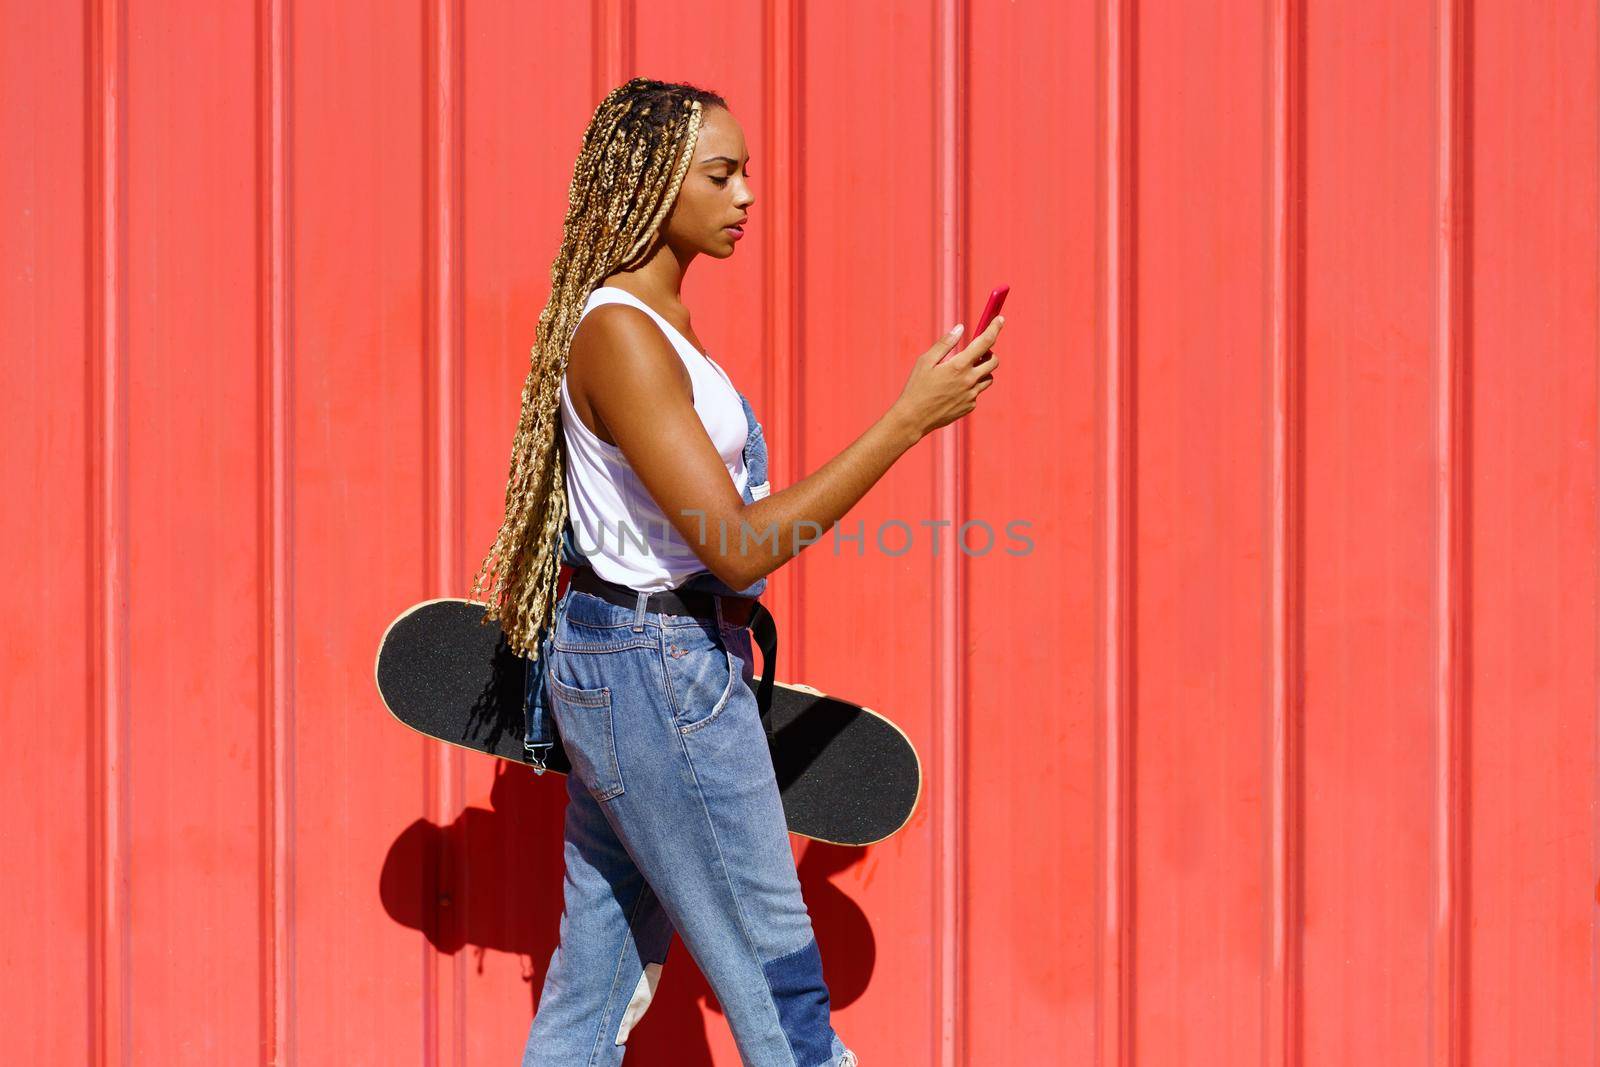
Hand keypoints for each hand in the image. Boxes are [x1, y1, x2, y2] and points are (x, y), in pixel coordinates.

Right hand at [890, 315, 1004, 438]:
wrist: (913, 418)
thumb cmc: (916, 387)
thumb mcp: (925, 361)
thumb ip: (945, 344)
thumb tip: (960, 328)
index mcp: (959, 366)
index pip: (985, 342)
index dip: (994, 328)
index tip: (1000, 319)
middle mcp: (969, 380)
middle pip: (994, 361)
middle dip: (990, 353)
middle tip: (978, 352)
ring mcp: (971, 395)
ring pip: (988, 378)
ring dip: (982, 371)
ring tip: (963, 371)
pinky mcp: (969, 406)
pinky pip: (977, 392)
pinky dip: (971, 386)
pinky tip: (953, 390)